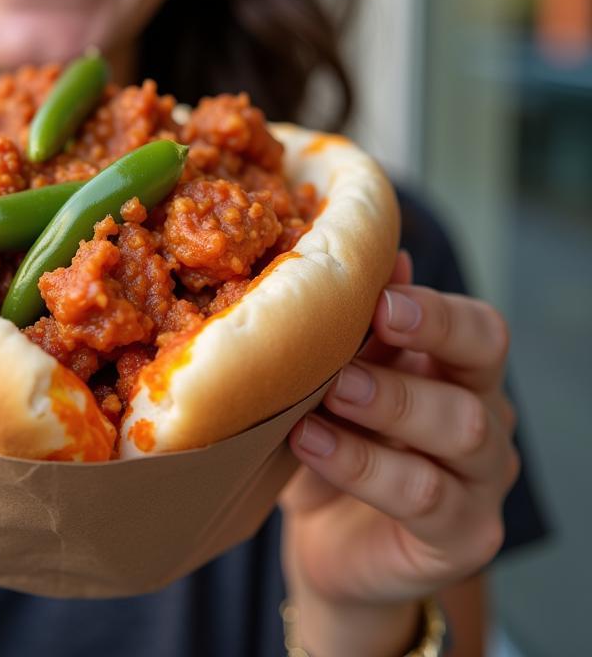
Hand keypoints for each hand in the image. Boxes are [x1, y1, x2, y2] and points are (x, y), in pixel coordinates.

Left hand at [279, 253, 519, 649]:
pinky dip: (363, 465)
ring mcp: (481, 479)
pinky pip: (424, 496)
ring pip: (461, 427)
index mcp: (456, 368)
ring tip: (326, 395)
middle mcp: (483, 415)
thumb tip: (376, 254)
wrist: (329, 543)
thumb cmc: (335, 441)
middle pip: (484, 360)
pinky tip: (312, 443)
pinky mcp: (464, 536)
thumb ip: (353, 328)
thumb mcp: (333, 380)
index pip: (475, 324)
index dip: (434, 308)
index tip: (380, 298)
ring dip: (389, 402)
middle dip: (428, 333)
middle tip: (366, 326)